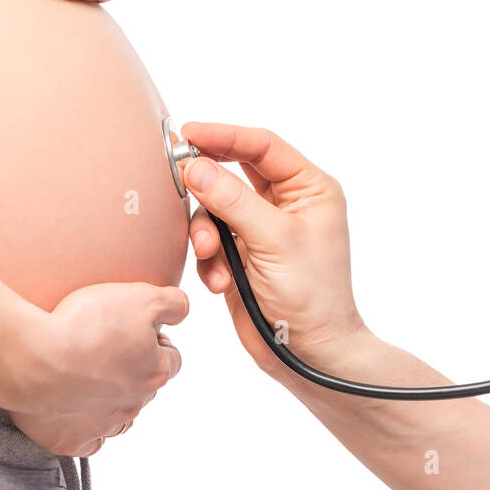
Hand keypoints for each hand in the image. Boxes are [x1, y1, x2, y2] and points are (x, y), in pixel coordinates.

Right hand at [5, 281, 186, 456]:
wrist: (31, 359)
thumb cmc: (84, 325)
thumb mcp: (140, 297)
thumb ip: (172, 303)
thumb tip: (183, 311)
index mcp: (155, 372)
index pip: (172, 358)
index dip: (157, 341)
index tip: (137, 330)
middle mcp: (134, 404)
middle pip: (145, 386)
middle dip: (133, 369)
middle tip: (105, 346)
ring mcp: (104, 426)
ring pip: (120, 415)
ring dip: (111, 398)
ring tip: (87, 374)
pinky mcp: (72, 440)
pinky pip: (89, 440)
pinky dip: (86, 426)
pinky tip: (74, 408)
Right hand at [179, 122, 365, 380]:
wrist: (308, 355)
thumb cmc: (312, 297)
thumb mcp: (273, 240)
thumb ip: (231, 200)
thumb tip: (194, 166)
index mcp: (310, 189)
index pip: (262, 146)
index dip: (224, 136)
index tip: (189, 134)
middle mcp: (287, 204)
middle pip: (234, 172)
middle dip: (208, 185)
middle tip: (177, 176)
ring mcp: (262, 229)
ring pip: (215, 208)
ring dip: (206, 232)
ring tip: (210, 254)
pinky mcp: (242, 255)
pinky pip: (211, 240)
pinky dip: (210, 260)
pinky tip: (222, 282)